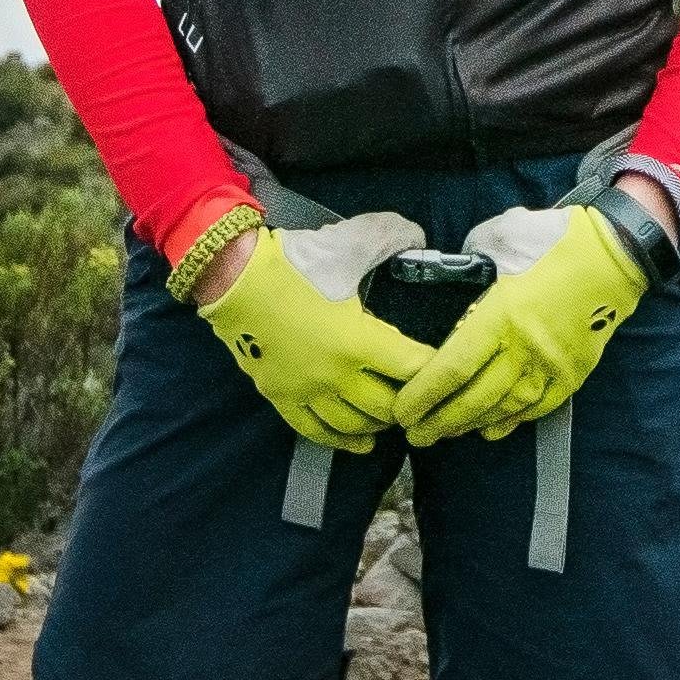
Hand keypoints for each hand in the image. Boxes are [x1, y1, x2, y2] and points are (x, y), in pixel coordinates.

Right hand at [192, 218, 435, 450]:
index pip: (412, 368)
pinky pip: (316, 431)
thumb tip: (417, 236)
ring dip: (379, 422)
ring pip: (355, 424)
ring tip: (392, 414)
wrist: (234, 278)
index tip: (445, 365)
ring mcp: (307, 392)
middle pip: (387, 406)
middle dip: (409, 402)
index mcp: (358, 341)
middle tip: (421, 394)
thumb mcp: (348, 244)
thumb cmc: (294, 263)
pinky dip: (343, 441)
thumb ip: (389, 237)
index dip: (434, 368)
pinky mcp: (282, 398)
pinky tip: (361, 444)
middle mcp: (336, 376)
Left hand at [394, 205, 652, 446]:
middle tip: (414, 435)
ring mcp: (551, 366)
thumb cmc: (554, 241)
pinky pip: (537, 407)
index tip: (402, 411)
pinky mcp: (573, 374)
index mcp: (501, 315)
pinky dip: (511, 421)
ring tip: (444, 433)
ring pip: (502, 408)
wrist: (616, 253)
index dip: (423, 396)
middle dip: (438, 422)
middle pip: (473, 399)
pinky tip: (490, 429)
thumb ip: (472, 272)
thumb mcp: (501, 245)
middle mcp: (524, 348)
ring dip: (469, 425)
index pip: (452, 369)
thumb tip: (451, 287)